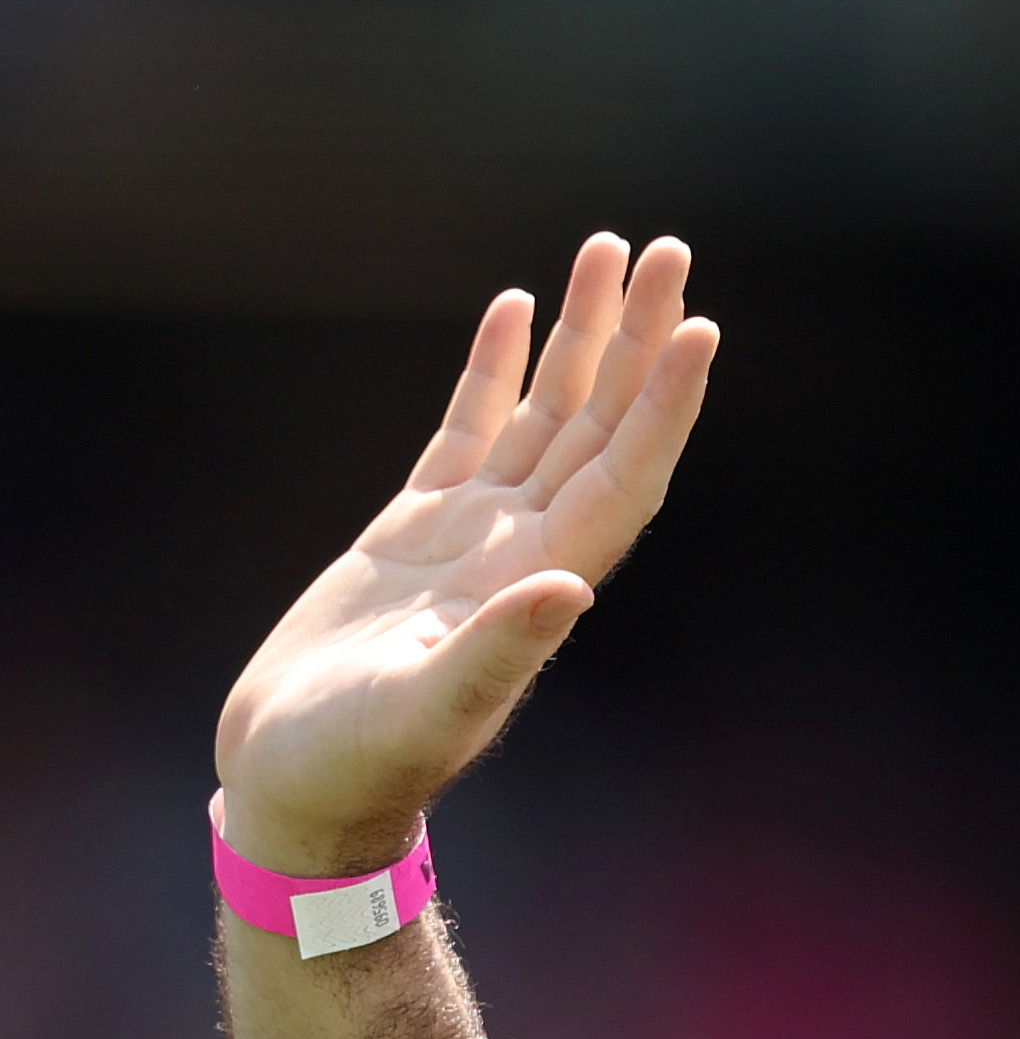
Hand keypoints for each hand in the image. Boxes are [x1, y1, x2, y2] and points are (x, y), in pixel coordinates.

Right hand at [215, 234, 716, 875]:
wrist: (301, 788)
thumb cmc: (359, 767)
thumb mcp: (427, 710)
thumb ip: (496, 651)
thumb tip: (567, 588)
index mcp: (535, 588)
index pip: (621, 480)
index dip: (662, 408)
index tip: (698, 330)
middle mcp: (521, 554)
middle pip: (599, 428)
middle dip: (636, 340)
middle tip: (671, 250)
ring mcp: (472, 538)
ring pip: (544, 415)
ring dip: (580, 338)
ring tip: (607, 252)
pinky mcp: (415, 532)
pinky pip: (471, 430)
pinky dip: (496, 370)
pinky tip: (517, 309)